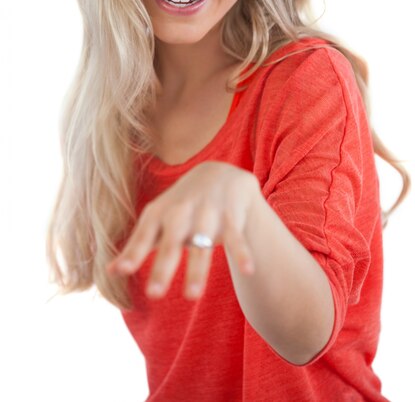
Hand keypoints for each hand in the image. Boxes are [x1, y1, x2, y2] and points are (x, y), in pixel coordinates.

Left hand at [106, 161, 257, 299]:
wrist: (218, 173)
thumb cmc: (181, 204)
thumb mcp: (157, 219)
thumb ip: (137, 246)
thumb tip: (110, 272)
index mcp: (160, 213)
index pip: (144, 235)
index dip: (133, 252)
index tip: (122, 271)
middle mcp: (182, 212)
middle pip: (172, 242)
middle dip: (163, 266)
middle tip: (154, 293)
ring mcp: (208, 213)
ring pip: (202, 243)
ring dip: (198, 268)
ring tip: (192, 296)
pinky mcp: (231, 216)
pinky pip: (237, 237)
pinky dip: (242, 252)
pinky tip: (249, 271)